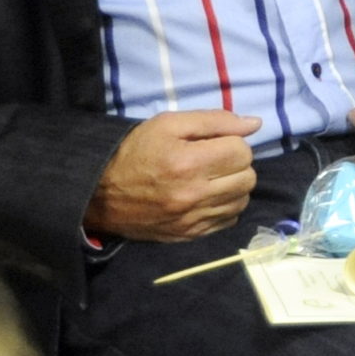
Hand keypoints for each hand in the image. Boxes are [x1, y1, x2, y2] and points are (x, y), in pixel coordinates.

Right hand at [85, 110, 261, 241]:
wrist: (99, 194)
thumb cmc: (135, 151)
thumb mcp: (169, 124)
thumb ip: (215, 120)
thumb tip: (255, 124)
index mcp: (187, 163)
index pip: (242, 152)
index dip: (233, 143)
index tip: (215, 143)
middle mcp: (193, 195)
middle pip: (248, 177)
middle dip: (237, 164)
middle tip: (215, 160)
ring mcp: (192, 219)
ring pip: (242, 200)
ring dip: (234, 186)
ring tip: (212, 178)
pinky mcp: (190, 235)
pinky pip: (228, 220)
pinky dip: (225, 206)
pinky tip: (208, 197)